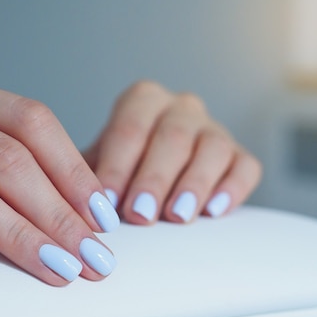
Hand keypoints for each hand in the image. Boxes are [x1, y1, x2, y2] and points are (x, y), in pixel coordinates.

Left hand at [84, 81, 261, 223]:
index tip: (106, 201)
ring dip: (193, 184)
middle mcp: (181, 108)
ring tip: (177, 215)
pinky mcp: (240, 156)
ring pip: (212, 149)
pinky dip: (232, 188)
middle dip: (154, 178)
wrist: (152, 176)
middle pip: (172, 137)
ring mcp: (214, 129)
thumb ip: (85, 179)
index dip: (118, 166)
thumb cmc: (120, 171)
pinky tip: (214, 211)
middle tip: (140, 214)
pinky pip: (245, 167)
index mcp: (143, 101)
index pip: (130, 128)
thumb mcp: (96, 167)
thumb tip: (71, 206)